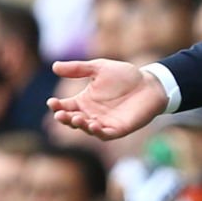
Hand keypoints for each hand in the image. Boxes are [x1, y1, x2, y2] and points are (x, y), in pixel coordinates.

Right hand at [47, 59, 167, 139]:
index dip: (57, 106)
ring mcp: (103, 122)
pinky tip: (93, 125)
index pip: (65, 106)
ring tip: (76, 118)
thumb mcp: (100, 68)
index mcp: (84, 100)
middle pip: (72, 120)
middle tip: (60, 114)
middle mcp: (91, 114)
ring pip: (86, 128)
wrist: (150, 84)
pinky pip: (104, 134)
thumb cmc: (125, 76)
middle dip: (65, 118)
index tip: (52, 101)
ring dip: (79, 125)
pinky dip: (98, 132)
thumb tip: (55, 66)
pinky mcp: (117, 129)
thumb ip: (78, 68)